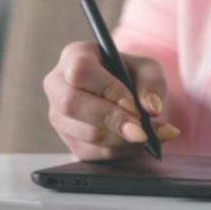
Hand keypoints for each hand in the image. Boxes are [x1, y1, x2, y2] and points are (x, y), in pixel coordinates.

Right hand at [43, 41, 181, 159]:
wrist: (124, 95)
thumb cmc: (130, 75)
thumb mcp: (147, 69)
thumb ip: (152, 83)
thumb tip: (151, 108)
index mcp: (74, 56)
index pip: (80, 70)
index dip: (108, 89)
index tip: (134, 105)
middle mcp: (57, 85)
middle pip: (71, 103)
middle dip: (111, 119)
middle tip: (141, 131)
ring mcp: (58, 116)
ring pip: (84, 133)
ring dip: (120, 139)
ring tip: (146, 135)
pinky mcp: (67, 141)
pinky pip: (91, 153)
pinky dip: (118, 152)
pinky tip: (135, 144)